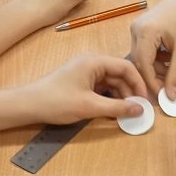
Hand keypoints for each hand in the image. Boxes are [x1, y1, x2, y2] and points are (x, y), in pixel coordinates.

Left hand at [25, 53, 147, 123]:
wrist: (29, 105)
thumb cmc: (57, 101)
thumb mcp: (90, 106)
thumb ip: (117, 107)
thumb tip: (140, 109)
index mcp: (94, 62)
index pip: (126, 67)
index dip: (139, 82)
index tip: (146, 99)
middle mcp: (92, 64)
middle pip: (119, 75)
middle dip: (130, 92)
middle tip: (139, 109)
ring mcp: (86, 73)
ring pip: (111, 83)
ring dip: (120, 97)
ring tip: (127, 113)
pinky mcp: (81, 84)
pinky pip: (102, 89)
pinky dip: (109, 99)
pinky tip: (113, 111)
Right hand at [130, 0, 175, 96]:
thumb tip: (169, 96)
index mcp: (145, 31)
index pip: (142, 64)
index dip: (151, 83)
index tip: (161, 96)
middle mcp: (136, 28)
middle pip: (139, 62)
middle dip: (152, 76)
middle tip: (166, 89)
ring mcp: (137, 27)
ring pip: (141, 57)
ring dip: (154, 68)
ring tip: (172, 70)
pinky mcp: (142, 28)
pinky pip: (144, 49)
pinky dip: (155, 59)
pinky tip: (168, 58)